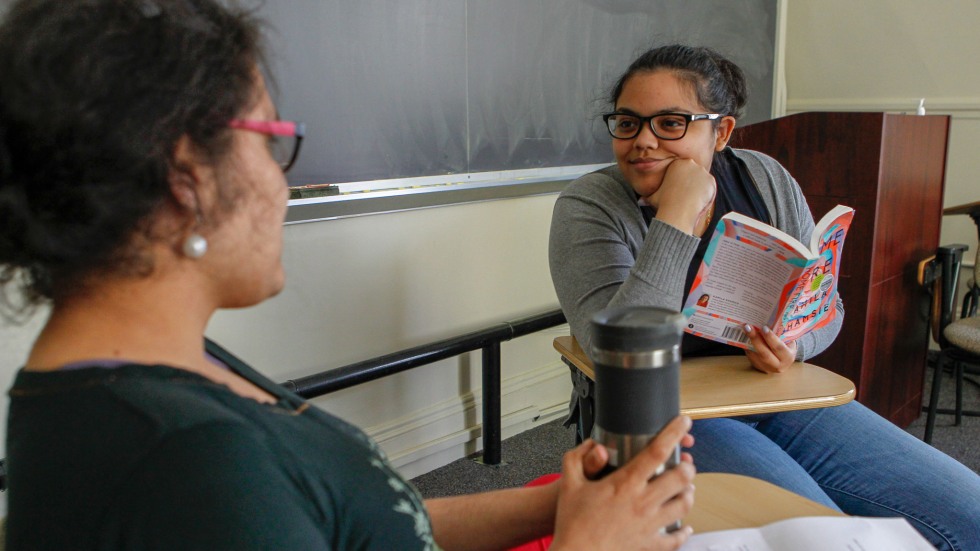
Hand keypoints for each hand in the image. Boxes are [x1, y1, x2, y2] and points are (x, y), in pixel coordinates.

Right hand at [550, 416, 696, 550]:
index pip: (657, 451)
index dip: (674, 433)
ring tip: (686, 488)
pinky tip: (685, 527)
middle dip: (687, 467)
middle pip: (680, 478)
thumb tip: (590, 445)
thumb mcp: (569, 484)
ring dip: (688, 493)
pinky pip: (675, 538)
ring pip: (683, 505)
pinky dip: (683, 532)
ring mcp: (649, 524)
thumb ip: (577, 458)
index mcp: (625, 484)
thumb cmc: (572, 523)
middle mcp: (642, 502)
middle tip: (685, 463)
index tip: (683, 423)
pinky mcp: (650, 544)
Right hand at [649, 158, 715, 235]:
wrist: (678, 210)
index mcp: (677, 164)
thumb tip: (640, 201)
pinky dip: (706, 194)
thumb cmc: (664, 203)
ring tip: (692, 201)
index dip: (682, 183)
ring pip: (702, 181)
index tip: (680, 193)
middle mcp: (690, 163)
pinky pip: (710, 187)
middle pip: (694, 174)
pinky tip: (699, 202)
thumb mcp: (653, 198)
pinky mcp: (710, 180)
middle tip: (687, 197)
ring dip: (699, 189)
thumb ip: (648, 197)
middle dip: (692, 184)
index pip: (683, 171)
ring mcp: (702, 171)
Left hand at [743, 325, 797, 373]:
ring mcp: (766, 368)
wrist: (783, 362)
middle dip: (755, 339)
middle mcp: (777, 365)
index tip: (764, 327)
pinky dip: (746, 346)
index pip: (779, 348)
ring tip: (744, 330)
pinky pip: (750, 356)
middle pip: (764, 353)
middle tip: (748, 327)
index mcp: (788, 357)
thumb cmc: (786, 347)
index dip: (771, 338)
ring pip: (755, 355)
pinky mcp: (757, 367)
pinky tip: (743, 336)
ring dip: (748, 342)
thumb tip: (769, 320)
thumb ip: (781, 334)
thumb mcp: (788, 342)